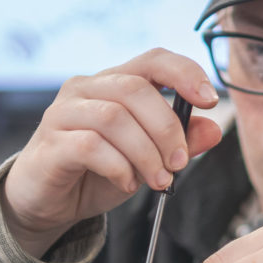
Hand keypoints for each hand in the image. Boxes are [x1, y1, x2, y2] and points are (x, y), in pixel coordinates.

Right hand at [2, 49, 222, 257]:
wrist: (47, 202)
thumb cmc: (98, 172)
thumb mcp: (148, 159)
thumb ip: (180, 143)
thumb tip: (214, 129)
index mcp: (114, 82)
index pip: (153, 60)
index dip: (185, 73)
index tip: (211, 100)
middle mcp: (86, 88)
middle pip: (136, 89)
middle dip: (167, 129)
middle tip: (179, 163)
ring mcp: (63, 113)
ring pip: (114, 118)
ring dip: (146, 153)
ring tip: (157, 180)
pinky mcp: (50, 143)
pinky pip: (90, 145)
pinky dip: (118, 166)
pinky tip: (127, 182)